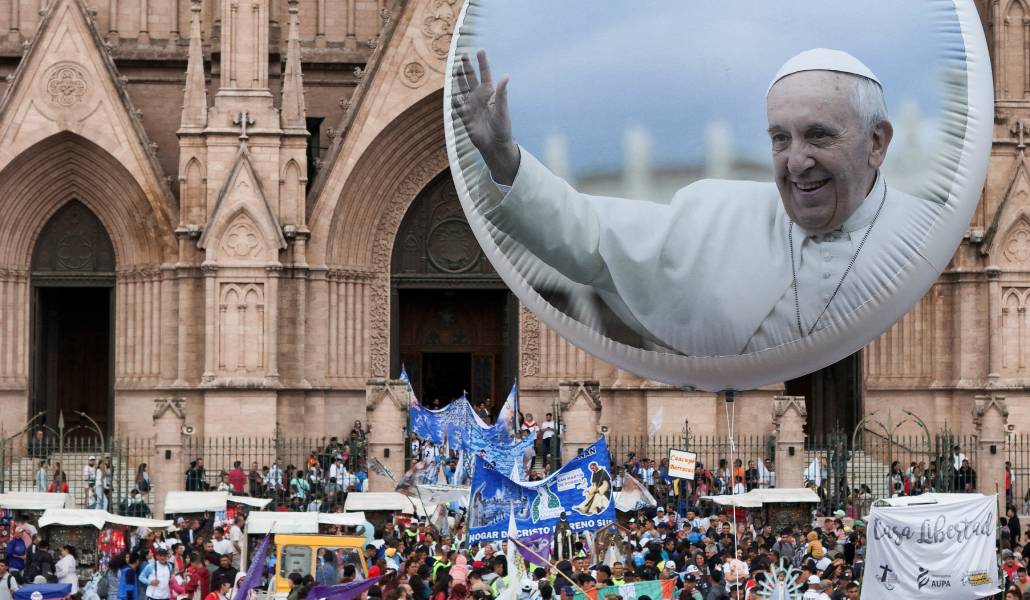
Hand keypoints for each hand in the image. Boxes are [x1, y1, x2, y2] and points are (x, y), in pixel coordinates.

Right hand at [452, 49, 519, 184]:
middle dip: (466, 68)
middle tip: (463, 56)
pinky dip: (455, 103)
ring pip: (461, 89)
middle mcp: (479, 97)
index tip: (480, 50)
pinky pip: (457, 107)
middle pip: (470, 79)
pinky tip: (455, 99)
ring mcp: (470, 106)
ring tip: (455, 70)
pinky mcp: (464, 116)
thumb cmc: (502, 127)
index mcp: (489, 94)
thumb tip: (506, 76)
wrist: (495, 145)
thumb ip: (502, 93)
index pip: (484, 75)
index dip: (482, 63)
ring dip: (458, 80)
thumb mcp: (502, 110)